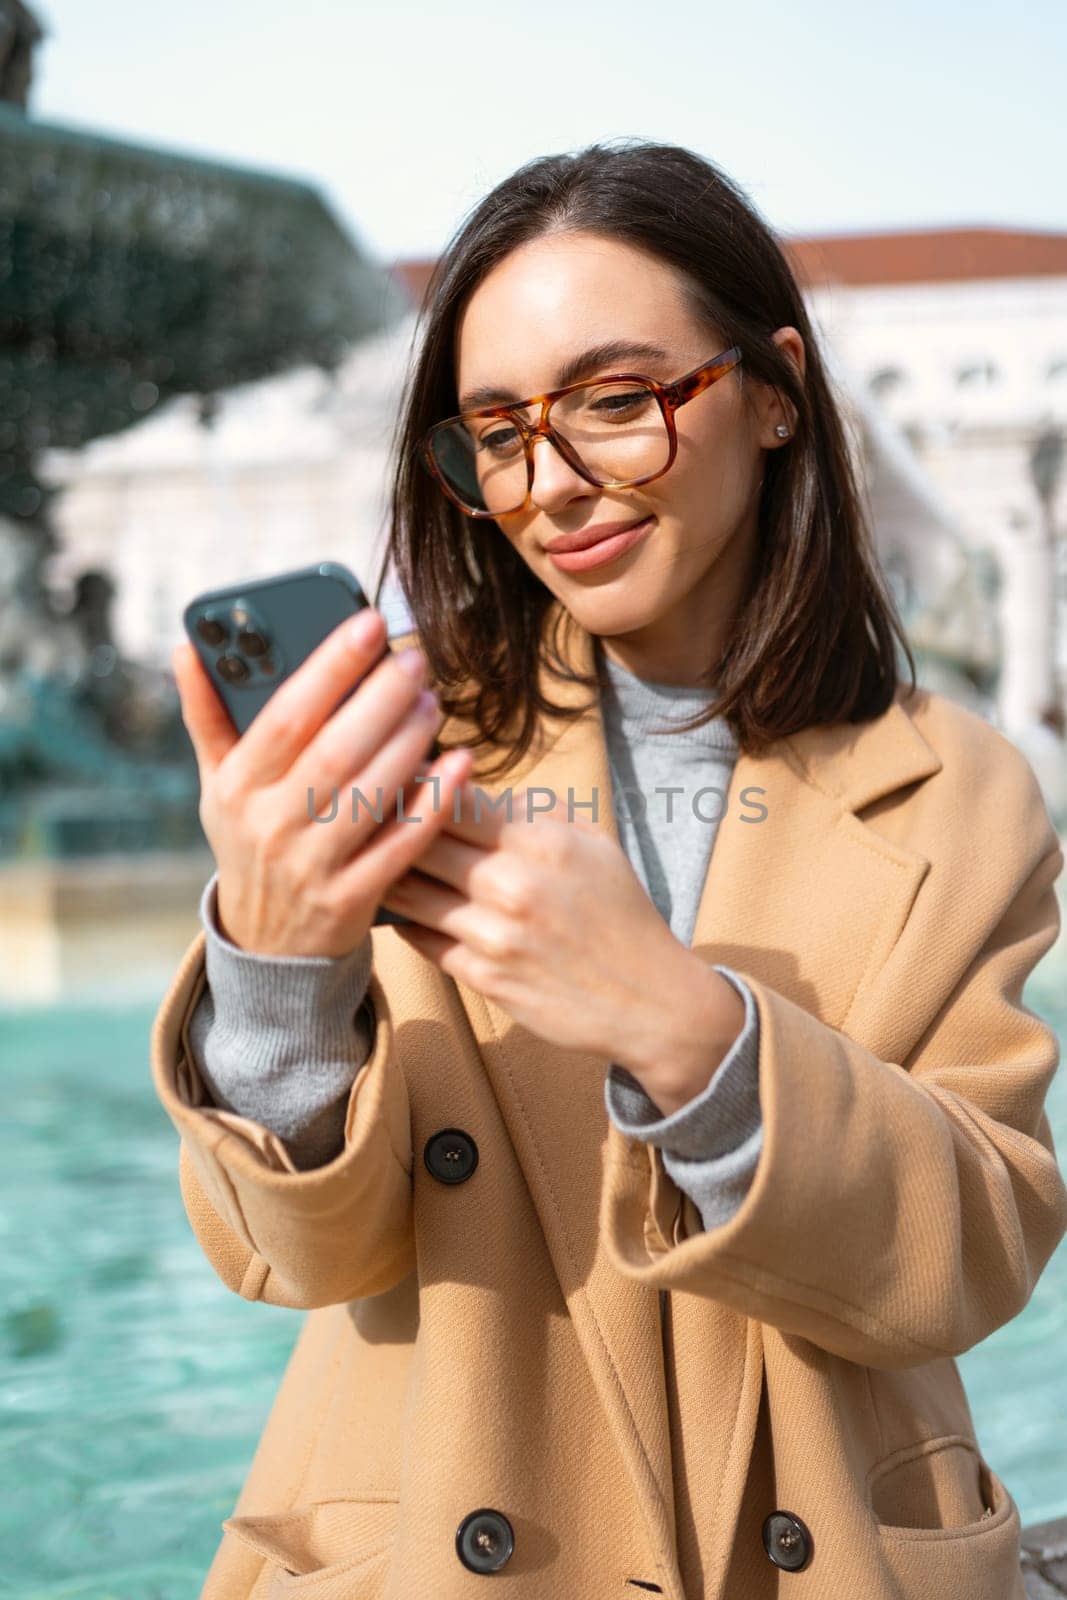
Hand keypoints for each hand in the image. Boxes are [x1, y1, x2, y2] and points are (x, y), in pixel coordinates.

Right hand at [171, 608, 472, 957]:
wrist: (266, 944)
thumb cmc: (250, 839)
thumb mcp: (217, 784)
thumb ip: (208, 714)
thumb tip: (189, 645)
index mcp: (236, 787)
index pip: (284, 716)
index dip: (329, 667)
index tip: (368, 622)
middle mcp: (269, 825)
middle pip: (335, 751)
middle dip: (382, 698)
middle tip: (416, 659)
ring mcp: (312, 866)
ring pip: (370, 793)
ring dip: (410, 742)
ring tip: (432, 701)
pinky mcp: (352, 899)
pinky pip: (401, 844)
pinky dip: (434, 802)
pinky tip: (461, 764)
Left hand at [380, 782, 735, 1082]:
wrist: (650, 1001)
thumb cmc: (621, 915)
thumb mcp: (595, 845)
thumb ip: (534, 811)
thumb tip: (473, 786)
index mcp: (542, 843)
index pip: (455, 798)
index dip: (417, 784)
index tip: (393, 777)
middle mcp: (514, 886)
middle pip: (421, 840)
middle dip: (387, 824)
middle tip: (360, 813)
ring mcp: (495, 936)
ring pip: (409, 891)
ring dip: (386, 873)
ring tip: (365, 858)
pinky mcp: (484, 979)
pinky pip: (421, 939)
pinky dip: (404, 920)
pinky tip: (396, 906)